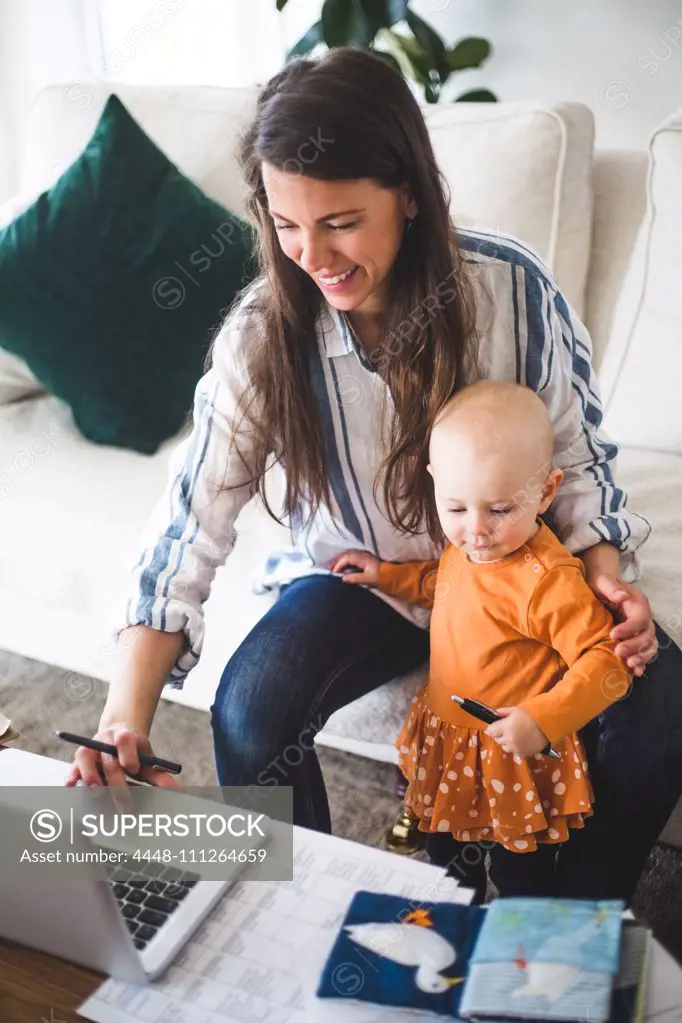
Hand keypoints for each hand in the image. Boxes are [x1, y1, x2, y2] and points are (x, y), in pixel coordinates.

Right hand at [64, 723, 180, 788]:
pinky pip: (72, 765)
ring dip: (91, 776)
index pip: (125, 740)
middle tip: (126, 806)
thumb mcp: (148, 760)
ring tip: (98, 793)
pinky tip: (71, 784)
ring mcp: (91, 748)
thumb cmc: (135, 752)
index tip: (133, 769)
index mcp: (125, 736)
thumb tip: (175, 791)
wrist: (119, 735)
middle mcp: (105, 740)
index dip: (128, 754)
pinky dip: (71, 774)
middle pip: (109, 761)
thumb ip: (160, 775)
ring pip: (85, 758)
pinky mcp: (79, 759)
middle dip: (117, 784)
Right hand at [328, 550, 380, 586]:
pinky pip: (350, 556)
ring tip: (332, 566)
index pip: (347, 558)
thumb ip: (356, 578)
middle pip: (346, 554)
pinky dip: (343, 560)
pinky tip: (340, 565)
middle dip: (336, 561)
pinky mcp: (363, 557)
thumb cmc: (380, 577)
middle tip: (329, 568)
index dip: (339, 564)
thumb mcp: (368, 579)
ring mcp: (362, 555)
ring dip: (339, 559)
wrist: (390, 575)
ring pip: (347, 554)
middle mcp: (362, 554)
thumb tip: (343, 578)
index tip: (333, 572)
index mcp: (363, 558)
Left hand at [485, 707, 549, 757]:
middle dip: (500, 735)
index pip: (490, 731)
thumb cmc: (531, 715)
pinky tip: (522, 742)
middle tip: (507, 729)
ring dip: (507, 743)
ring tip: (515, 736)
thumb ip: (502, 712)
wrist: (547, 725)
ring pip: (505, 748)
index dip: (492, 728)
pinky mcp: (523, 754)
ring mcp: (516, 748)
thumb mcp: (515, 710)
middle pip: (497, 740)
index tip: (495, 726)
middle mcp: (509, 739)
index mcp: (505, 727)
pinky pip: (515, 752)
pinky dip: (516, 748)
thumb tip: (493, 714)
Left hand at [587, 573, 656, 676]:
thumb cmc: (601, 582)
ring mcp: (641, 628)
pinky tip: (635, 671)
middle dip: (635, 645)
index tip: (613, 635)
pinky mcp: (636, 637)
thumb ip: (611, 587)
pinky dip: (642, 661)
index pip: (639, 619)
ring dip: (641, 656)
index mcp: (638, 603)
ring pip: (649, 645)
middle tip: (618, 652)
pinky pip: (645, 651)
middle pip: (647, 634)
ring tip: (628, 664)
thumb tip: (622, 595)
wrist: (602, 586)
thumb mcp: (602, 581)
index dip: (629, 629)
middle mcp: (643, 617)